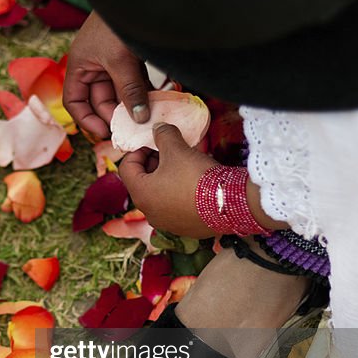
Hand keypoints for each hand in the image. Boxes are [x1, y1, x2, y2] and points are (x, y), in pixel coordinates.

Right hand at [63, 12, 151, 138]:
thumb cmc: (118, 23)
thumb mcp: (120, 60)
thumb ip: (129, 90)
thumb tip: (138, 119)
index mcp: (80, 65)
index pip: (74, 101)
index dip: (86, 119)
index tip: (105, 132)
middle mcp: (94, 66)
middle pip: (100, 100)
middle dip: (116, 113)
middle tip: (135, 127)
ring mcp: (114, 62)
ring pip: (121, 92)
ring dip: (133, 104)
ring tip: (149, 116)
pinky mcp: (132, 58)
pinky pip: (136, 82)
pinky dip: (145, 91)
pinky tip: (159, 99)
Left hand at [118, 123, 218, 237]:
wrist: (231, 203)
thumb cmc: (197, 176)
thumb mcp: (177, 149)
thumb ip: (163, 135)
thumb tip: (159, 129)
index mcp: (141, 194)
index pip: (126, 168)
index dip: (137, 151)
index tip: (153, 143)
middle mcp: (150, 213)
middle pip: (143, 182)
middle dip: (154, 163)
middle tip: (169, 151)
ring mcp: (168, 223)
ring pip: (160, 195)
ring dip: (168, 177)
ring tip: (184, 165)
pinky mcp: (186, 228)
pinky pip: (177, 207)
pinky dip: (181, 193)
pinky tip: (195, 183)